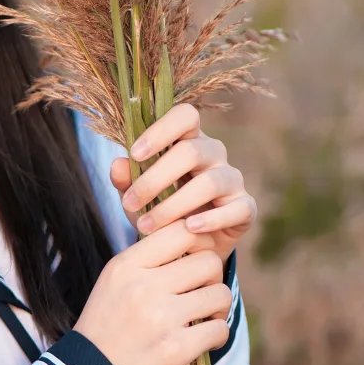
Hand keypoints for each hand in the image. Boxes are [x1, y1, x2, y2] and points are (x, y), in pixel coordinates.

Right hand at [72, 219, 233, 364]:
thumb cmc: (106, 327)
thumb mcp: (114, 282)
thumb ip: (147, 260)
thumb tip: (192, 238)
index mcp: (126, 265)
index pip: (181, 230)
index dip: (199, 241)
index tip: (195, 259)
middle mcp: (143, 286)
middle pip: (208, 261)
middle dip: (213, 278)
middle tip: (203, 293)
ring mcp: (160, 318)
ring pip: (220, 294)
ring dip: (219, 308)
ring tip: (205, 318)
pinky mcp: (175, 349)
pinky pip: (219, 329)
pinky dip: (217, 336)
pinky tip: (203, 341)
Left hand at [112, 102, 255, 257]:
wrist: (190, 248)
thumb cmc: (161, 212)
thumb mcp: (139, 197)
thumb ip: (127, 180)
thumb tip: (117, 165)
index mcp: (189, 140)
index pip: (185, 116)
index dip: (161, 130)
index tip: (134, 154)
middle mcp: (214, 154)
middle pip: (191, 151)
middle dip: (155, 178)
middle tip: (130, 203)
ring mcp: (233, 179)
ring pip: (209, 183)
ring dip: (173, 206)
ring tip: (146, 226)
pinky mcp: (246, 207)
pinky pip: (235, 209)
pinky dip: (211, 220)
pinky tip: (189, 229)